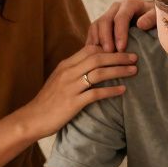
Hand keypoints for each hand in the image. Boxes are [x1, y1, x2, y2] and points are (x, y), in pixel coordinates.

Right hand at [17, 45, 136, 139]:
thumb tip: (92, 64)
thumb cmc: (48, 101)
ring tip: (134, 71)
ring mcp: (70, 87)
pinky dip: (111, 91)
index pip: (90, 49)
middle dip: (119, 56)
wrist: (32, 119)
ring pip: (99, 73)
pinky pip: (95, 94)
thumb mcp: (59, 80)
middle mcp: (68, 73)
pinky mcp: (73, 103)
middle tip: (135, 57)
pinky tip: (123, 90)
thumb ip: (74, 70)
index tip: (124, 49)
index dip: (109, 47)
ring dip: (118, 70)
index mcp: (65, 65)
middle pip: (98, 57)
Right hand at [87, 0, 157, 51]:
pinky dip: (93, 41)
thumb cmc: (156, 21)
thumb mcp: (158, 18)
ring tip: (101, 55)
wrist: (152, 19)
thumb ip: (151, 19)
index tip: (121, 48)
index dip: (120, 33)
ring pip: (96, 25)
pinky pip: (93, 30)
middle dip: (106, 38)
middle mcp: (117, 7)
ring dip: (97, 40)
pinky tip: (94, 53)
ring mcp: (108, 14)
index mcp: (130, 4)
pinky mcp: (103, 23)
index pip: (121, 17)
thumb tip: (140, 24)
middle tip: (109, 53)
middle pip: (105, 20)